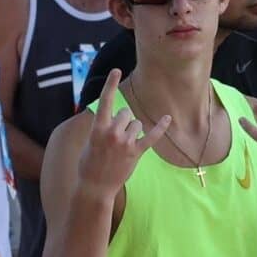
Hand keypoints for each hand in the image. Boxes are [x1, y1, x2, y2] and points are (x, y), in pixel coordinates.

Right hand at [81, 70, 164, 196]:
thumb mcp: (90, 141)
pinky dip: (160, 127)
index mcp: (98, 128)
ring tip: (123, 146)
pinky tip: (168, 118)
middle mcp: (113, 133)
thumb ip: (103, 127)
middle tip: (116, 136)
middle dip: (123, 120)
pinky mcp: (136, 153)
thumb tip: (118, 118)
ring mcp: (125, 143)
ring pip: (137, 124)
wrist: (94, 187)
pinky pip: (151, 137)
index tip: (116, 70)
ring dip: (133, 131)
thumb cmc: (89, 163)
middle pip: (126, 113)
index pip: (105, 101)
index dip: (110, 84)